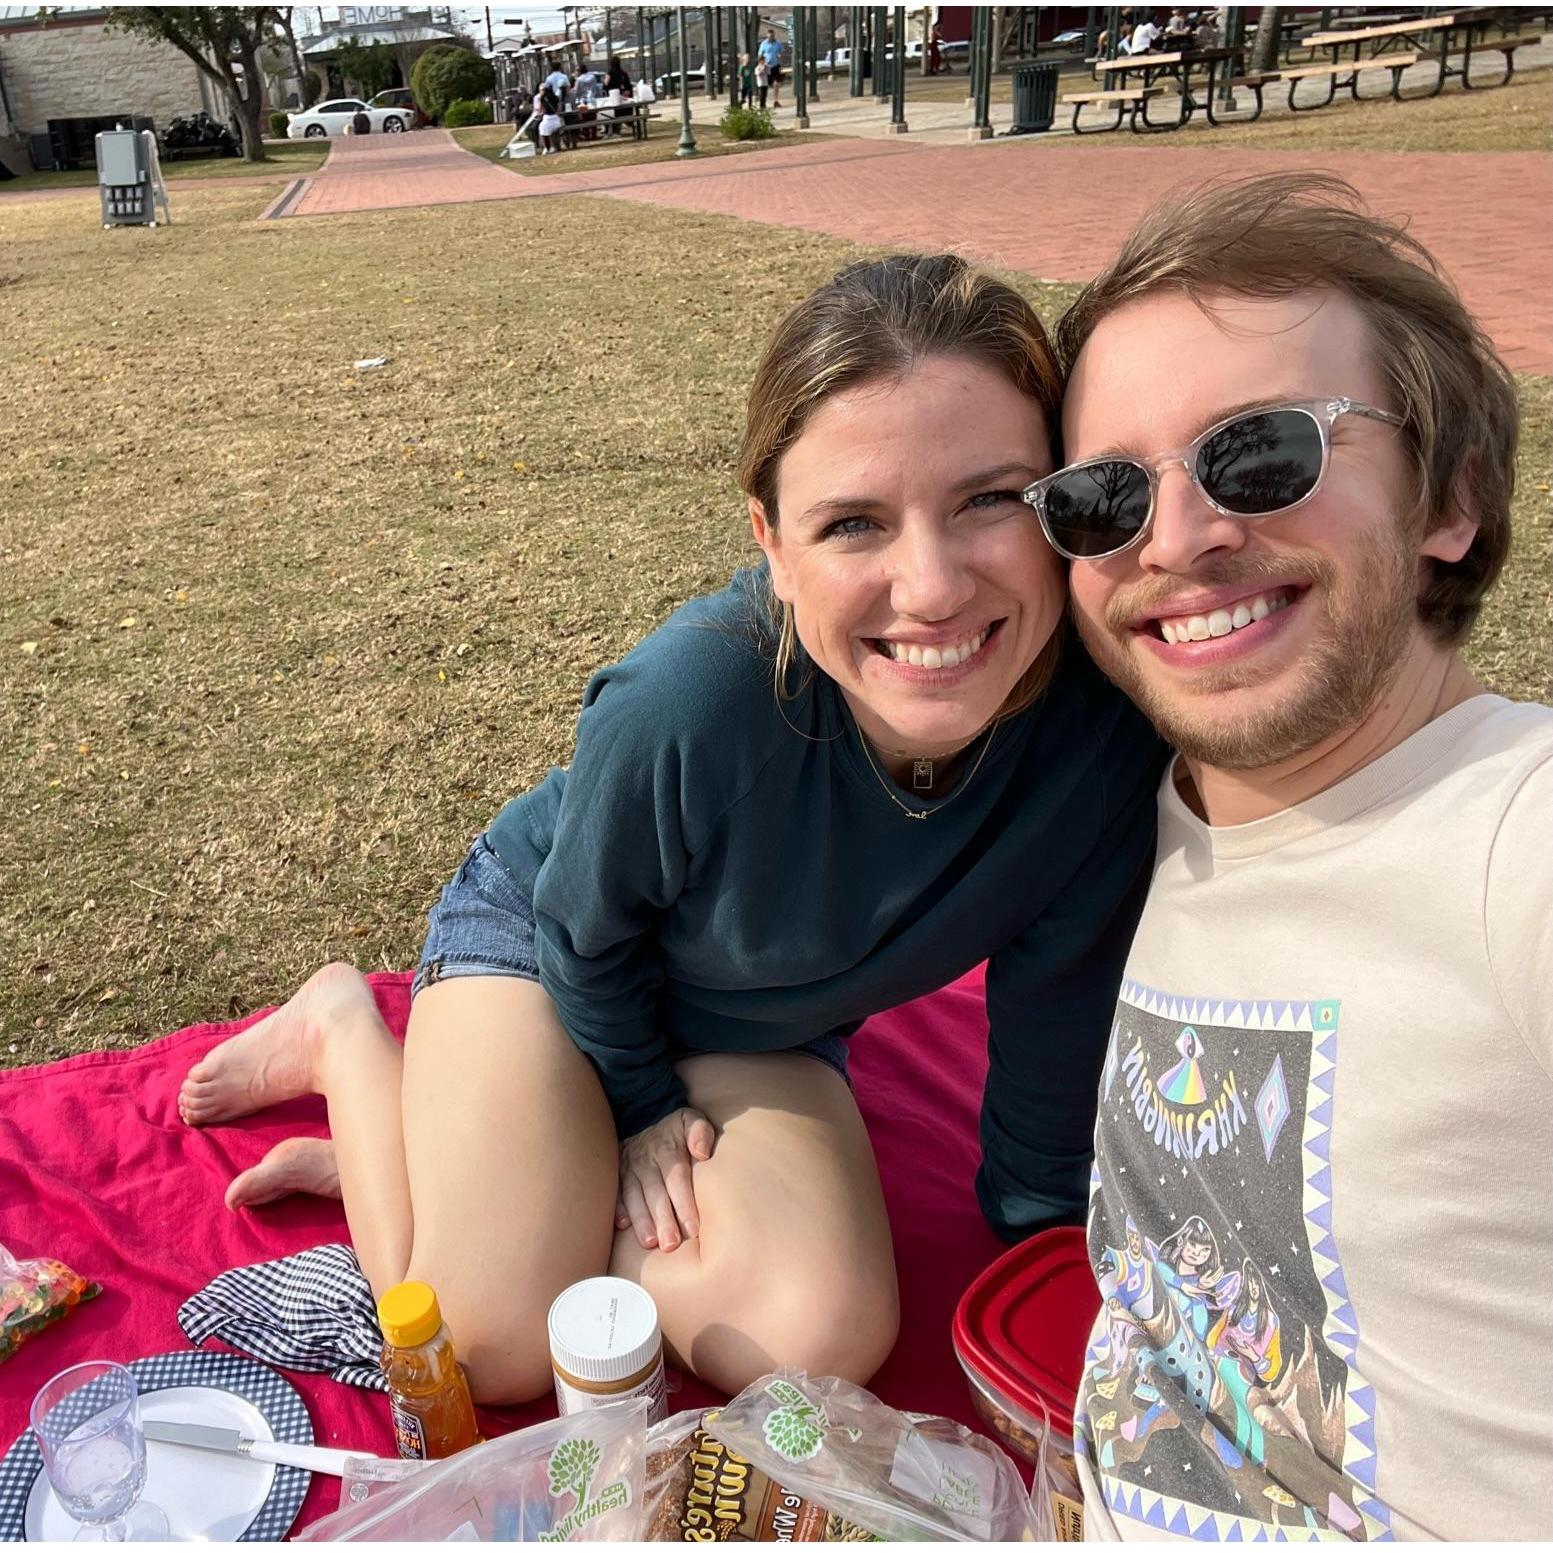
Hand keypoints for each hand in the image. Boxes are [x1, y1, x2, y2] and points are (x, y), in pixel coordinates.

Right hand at [615, 1107, 714, 1251]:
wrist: (644, 1121)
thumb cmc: (677, 1131)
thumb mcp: (691, 1121)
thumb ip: (701, 1132)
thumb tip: (702, 1153)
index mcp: (667, 1150)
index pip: (677, 1178)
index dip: (684, 1204)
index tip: (692, 1229)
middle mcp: (645, 1160)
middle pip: (655, 1192)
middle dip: (662, 1219)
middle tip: (670, 1245)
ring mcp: (628, 1169)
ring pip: (633, 1196)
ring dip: (641, 1220)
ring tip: (650, 1242)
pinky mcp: (616, 1177)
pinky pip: (615, 1193)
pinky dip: (618, 1209)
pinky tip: (622, 1225)